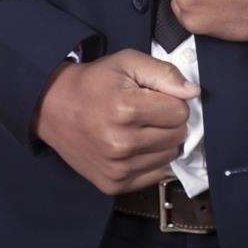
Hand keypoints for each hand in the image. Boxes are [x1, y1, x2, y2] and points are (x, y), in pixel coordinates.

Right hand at [32, 49, 199, 194]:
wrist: (55, 108)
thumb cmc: (95, 82)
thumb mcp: (127, 63)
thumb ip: (164, 73)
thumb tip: (193, 93)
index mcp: (126, 109)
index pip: (180, 111)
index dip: (172, 100)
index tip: (155, 96)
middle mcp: (122, 143)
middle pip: (178, 136)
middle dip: (169, 120)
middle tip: (148, 111)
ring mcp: (117, 168)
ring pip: (169, 156)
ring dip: (161, 141)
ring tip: (140, 128)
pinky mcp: (113, 184)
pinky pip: (154, 175)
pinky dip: (150, 160)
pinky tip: (134, 146)